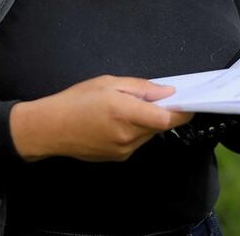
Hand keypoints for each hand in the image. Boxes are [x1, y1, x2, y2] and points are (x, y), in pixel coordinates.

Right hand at [10, 75, 193, 162]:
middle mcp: (127, 135)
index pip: (166, 118)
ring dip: (146, 121)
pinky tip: (116, 121)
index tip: (189, 103)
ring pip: (148, 134)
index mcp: (125, 112)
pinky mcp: (118, 157)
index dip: (182, 111)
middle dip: (160, 111)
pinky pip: (136, 142)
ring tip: (124, 108)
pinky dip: (134, 130)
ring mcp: (123, 149)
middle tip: (147, 97)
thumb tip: (166, 91)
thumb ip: (141, 87)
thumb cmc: (75, 101)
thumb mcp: (108, 82)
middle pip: (159, 125)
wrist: (50, 129)